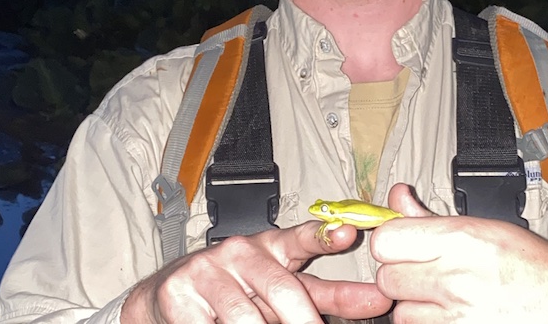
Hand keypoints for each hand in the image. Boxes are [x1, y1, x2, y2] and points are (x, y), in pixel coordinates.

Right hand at [121, 220, 390, 323]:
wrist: (170, 294)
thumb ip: (324, 296)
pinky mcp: (179, 291)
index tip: (348, 233)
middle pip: (282, 289)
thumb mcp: (279, 289)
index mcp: (272, 247)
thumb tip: (377, 302)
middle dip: (303, 321)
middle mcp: (243, 251)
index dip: (325, 236)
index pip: (302, 238)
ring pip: (245, 317)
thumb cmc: (237, 291)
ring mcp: (210, 268)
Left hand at [370, 183, 547, 323]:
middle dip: (400, 275)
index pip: (385, 241)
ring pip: (400, 313)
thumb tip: (396, 196)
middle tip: (423, 272)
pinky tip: (450, 315)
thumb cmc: (535, 266)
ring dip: (413, 306)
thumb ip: (428, 217)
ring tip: (441, 297)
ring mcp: (458, 317)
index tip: (401, 245)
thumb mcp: (482, 227)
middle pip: (387, 278)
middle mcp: (455, 279)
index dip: (390, 243)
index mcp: (459, 240)